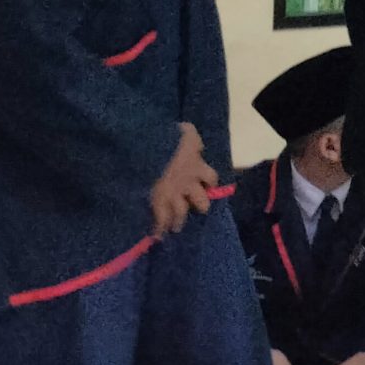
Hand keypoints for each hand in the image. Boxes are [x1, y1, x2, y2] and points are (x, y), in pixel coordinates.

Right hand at [149, 123, 216, 237]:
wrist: (153, 151)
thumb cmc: (169, 139)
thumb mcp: (184, 133)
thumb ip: (186, 133)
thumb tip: (184, 128)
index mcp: (197, 167)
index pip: (211, 178)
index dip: (209, 182)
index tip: (206, 186)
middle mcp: (189, 184)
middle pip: (201, 202)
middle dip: (199, 206)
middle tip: (195, 211)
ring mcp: (173, 194)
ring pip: (180, 213)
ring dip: (177, 221)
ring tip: (174, 228)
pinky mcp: (158, 200)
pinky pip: (160, 217)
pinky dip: (158, 227)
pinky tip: (155, 236)